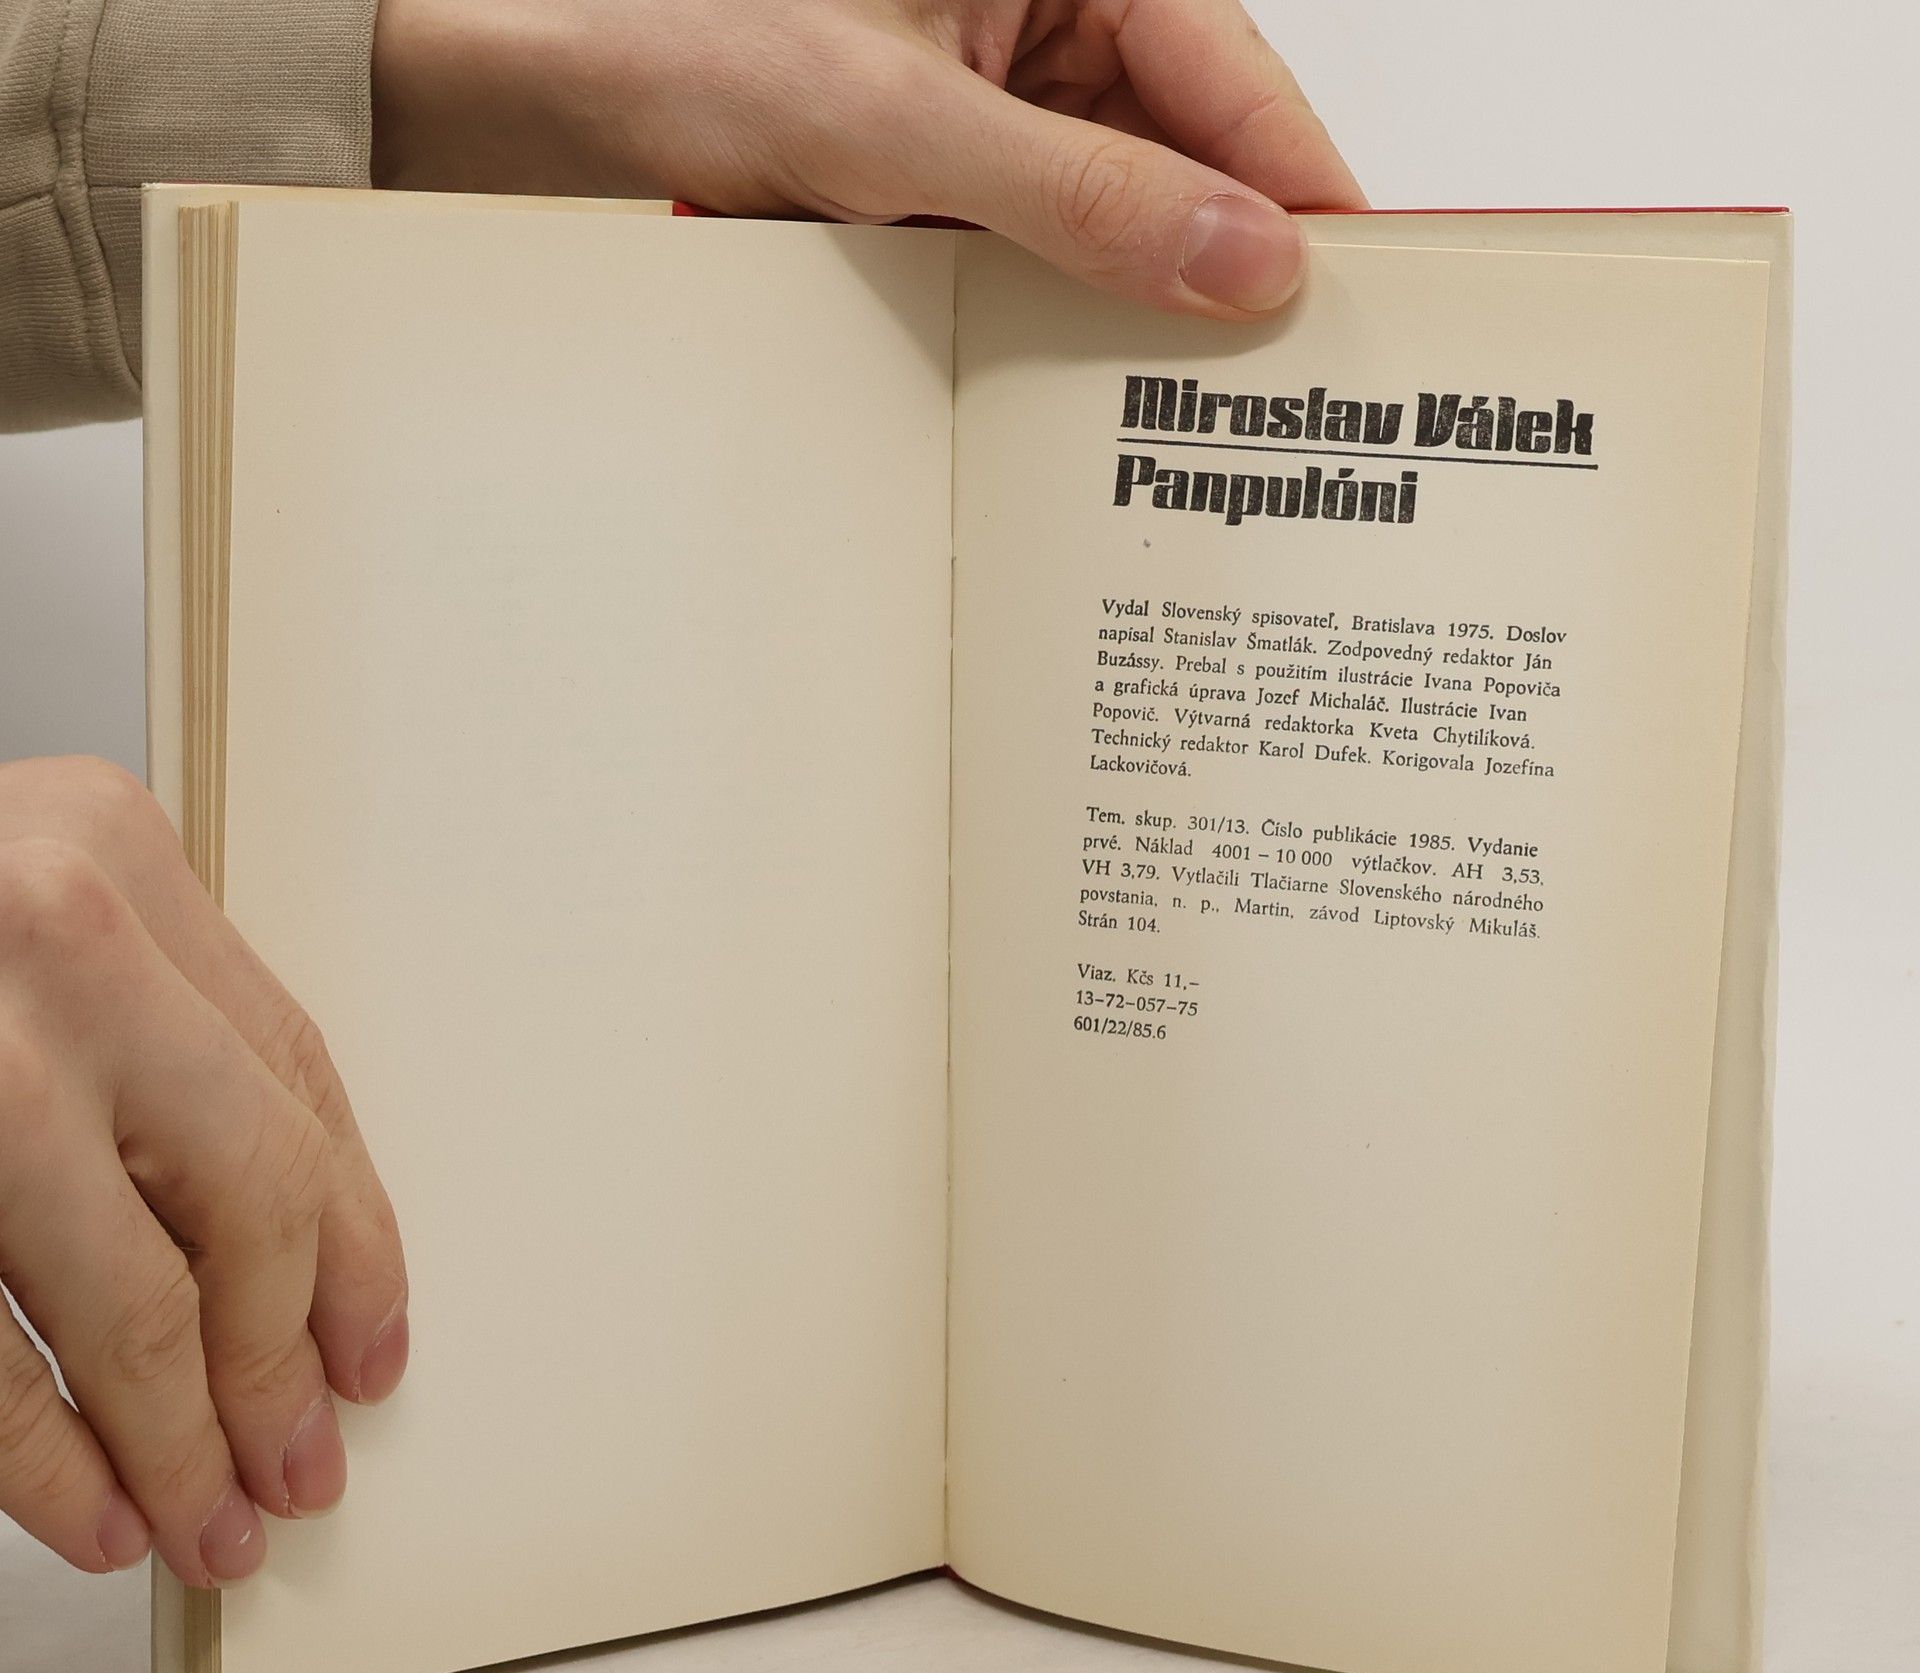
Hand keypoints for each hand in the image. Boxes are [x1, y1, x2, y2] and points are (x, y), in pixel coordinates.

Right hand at [0, 757, 407, 1584]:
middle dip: (279, 1359)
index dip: (353, 1235)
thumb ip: (146, 1031)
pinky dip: (48, 1459)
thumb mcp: (27, 919)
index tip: (367, 1342)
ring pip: (130, 1298)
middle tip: (302, 1460)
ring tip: (210, 1520)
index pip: (297, 1080)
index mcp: (106, 848)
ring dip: (180, 1440)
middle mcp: (49, 940)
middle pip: (247, 1193)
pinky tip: (93, 1512)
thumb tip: (288, 1260)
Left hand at [371, 0, 1362, 315]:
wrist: (544, 105)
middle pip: (1186, 154)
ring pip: (1118, 217)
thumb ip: (1079, 194)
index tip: (1351, 292)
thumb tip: (1239, 257)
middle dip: (1222, 263)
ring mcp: (998, 110)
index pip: (1226, 74)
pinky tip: (1076, 379)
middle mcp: (1042, 24)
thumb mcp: (898, 124)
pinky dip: (1059, 316)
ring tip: (1179, 401)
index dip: (1295, 187)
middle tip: (1277, 383)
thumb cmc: (688, 43)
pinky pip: (1043, 254)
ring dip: (1135, 303)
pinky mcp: (953, 182)